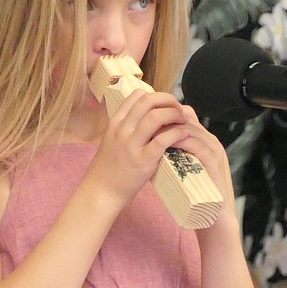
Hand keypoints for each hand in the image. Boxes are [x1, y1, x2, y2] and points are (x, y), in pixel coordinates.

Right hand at [88, 89, 194, 206]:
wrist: (101, 191)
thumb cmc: (110, 168)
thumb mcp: (113, 140)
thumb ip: (128, 128)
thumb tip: (149, 118)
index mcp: (116, 123)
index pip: (137, 96)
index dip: (157, 96)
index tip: (168, 104)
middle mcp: (122, 130)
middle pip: (148, 101)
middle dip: (168, 100)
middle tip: (179, 109)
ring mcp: (131, 145)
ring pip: (155, 117)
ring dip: (174, 114)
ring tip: (184, 120)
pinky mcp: (142, 161)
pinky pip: (162, 140)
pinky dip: (177, 134)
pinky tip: (184, 135)